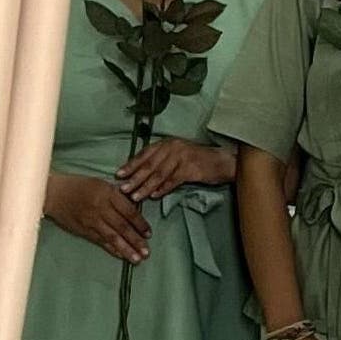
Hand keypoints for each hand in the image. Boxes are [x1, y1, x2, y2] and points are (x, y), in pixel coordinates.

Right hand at [45, 174, 149, 261]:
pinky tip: (121, 255)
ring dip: (126, 249)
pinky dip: (112, 249)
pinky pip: (100, 241)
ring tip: (137, 259)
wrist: (53, 194)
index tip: (149, 233)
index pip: (129, 211)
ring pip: (112, 237)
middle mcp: (101, 209)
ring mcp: (91, 221)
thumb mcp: (102, 184)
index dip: (140, 224)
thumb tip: (136, 208)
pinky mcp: (83, 230)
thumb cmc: (80, 186)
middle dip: (136, 240)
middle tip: (147, 252)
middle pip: (122, 227)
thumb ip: (118, 196)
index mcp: (108, 194)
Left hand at [115, 138, 233, 199]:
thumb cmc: (196, 160)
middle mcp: (173, 147)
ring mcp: (182, 157)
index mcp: (167, 143)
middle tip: (123, 189)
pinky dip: (163, 189)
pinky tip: (155, 196)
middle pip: (150, 165)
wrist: (221, 162)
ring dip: (146, 187)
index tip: (119, 175)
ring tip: (136, 196)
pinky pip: (173, 180)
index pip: (144, 154)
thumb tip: (137, 175)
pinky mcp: (191, 168)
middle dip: (135, 178)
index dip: (131, 165)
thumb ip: (159, 162)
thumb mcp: (175, 156)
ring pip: (159, 174)